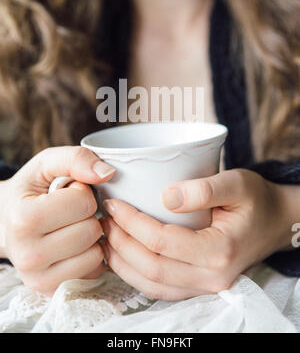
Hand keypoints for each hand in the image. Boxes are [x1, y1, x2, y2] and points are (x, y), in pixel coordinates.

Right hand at [0, 146, 115, 295]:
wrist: (5, 221)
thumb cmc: (30, 191)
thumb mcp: (47, 164)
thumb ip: (76, 159)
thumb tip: (107, 173)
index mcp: (24, 220)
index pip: (83, 202)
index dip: (81, 191)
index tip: (65, 193)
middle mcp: (28, 255)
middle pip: (91, 230)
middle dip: (87, 215)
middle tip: (68, 212)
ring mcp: (39, 278)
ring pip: (95, 254)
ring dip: (90, 236)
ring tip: (70, 227)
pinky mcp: (52, 290)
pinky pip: (93, 271)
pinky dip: (89, 255)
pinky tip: (73, 245)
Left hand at [100, 169, 286, 300]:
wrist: (274, 222)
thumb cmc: (256, 199)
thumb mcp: (238, 182)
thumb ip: (204, 189)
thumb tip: (166, 197)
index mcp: (221, 251)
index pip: (163, 242)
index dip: (133, 223)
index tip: (114, 203)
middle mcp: (213, 277)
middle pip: (152, 268)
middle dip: (121, 243)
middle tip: (104, 219)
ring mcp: (206, 287)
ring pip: (152, 285)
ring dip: (123, 263)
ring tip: (105, 236)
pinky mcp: (199, 286)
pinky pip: (161, 289)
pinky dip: (135, 275)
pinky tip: (122, 256)